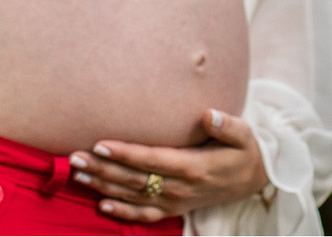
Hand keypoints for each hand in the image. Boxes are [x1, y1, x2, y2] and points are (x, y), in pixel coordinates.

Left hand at [69, 109, 269, 222]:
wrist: (257, 179)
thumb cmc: (245, 150)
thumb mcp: (243, 134)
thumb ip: (226, 124)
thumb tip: (209, 115)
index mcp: (192, 166)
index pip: (151, 159)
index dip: (125, 153)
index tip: (100, 144)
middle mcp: (180, 187)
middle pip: (134, 178)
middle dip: (102, 168)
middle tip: (74, 158)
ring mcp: (176, 200)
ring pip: (133, 195)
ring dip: (104, 185)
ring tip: (78, 175)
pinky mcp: (175, 208)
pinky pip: (146, 215)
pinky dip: (123, 212)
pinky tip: (101, 204)